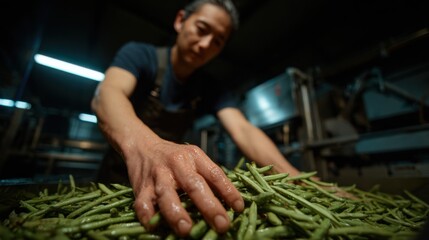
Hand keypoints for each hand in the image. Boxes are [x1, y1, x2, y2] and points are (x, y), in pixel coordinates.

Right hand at [126, 140, 243, 236]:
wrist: (143, 146)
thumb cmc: (175, 158)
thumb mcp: (194, 159)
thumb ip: (210, 177)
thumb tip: (232, 203)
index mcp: (194, 156)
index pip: (214, 173)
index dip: (228, 191)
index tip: (239, 208)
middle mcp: (177, 164)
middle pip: (194, 185)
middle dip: (209, 206)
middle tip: (222, 224)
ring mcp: (158, 176)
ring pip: (166, 194)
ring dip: (177, 213)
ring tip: (186, 230)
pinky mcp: (141, 187)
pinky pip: (142, 204)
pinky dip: (148, 216)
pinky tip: (154, 227)